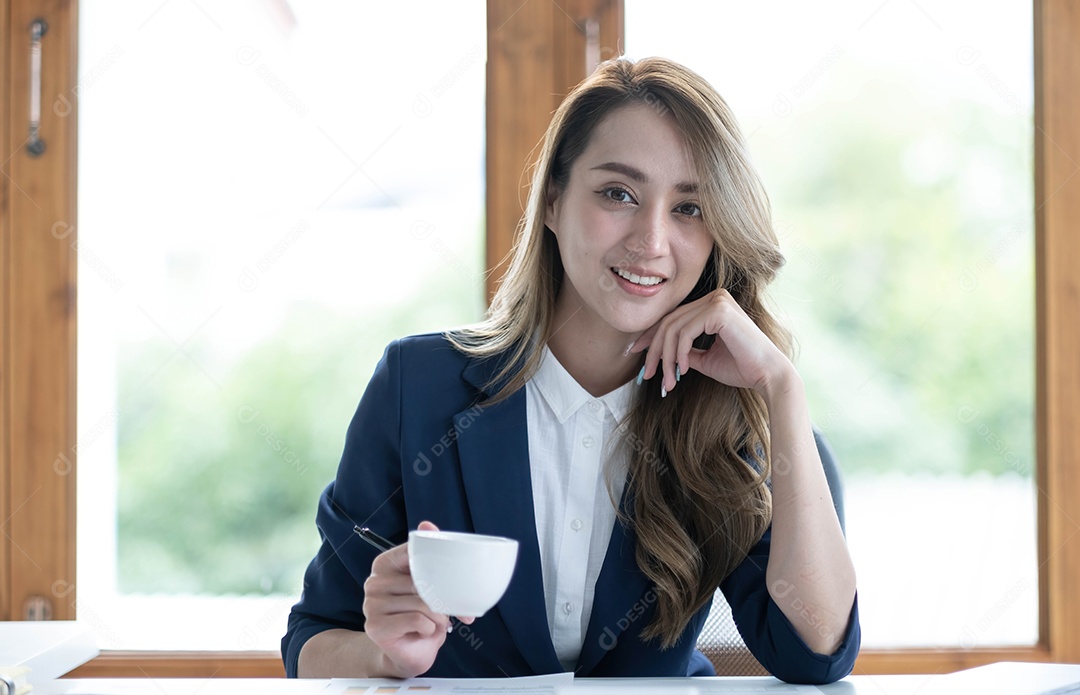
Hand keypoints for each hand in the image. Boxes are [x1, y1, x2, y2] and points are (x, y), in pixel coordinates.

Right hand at [362, 520, 473, 677]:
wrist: (409, 653)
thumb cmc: (421, 615)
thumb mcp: (429, 584)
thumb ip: (429, 556)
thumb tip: (427, 524)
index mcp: (385, 564)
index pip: (413, 552)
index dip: (436, 566)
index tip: (450, 578)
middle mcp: (374, 581)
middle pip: (422, 582)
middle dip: (443, 600)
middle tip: (450, 610)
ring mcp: (371, 604)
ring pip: (423, 603)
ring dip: (439, 617)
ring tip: (434, 623)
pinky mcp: (375, 626)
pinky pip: (417, 620)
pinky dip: (429, 628)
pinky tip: (423, 631)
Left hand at [628, 288, 794, 400]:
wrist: (767, 376)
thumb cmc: (741, 368)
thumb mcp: (705, 358)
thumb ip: (686, 352)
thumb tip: (663, 355)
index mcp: (712, 305)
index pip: (673, 317)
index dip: (651, 336)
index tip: (634, 353)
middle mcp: (714, 297)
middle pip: (669, 321)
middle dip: (654, 350)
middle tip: (647, 375)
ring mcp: (717, 301)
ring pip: (674, 328)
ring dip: (667, 358)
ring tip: (668, 380)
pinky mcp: (719, 311)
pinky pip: (685, 332)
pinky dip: (680, 353)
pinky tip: (683, 370)